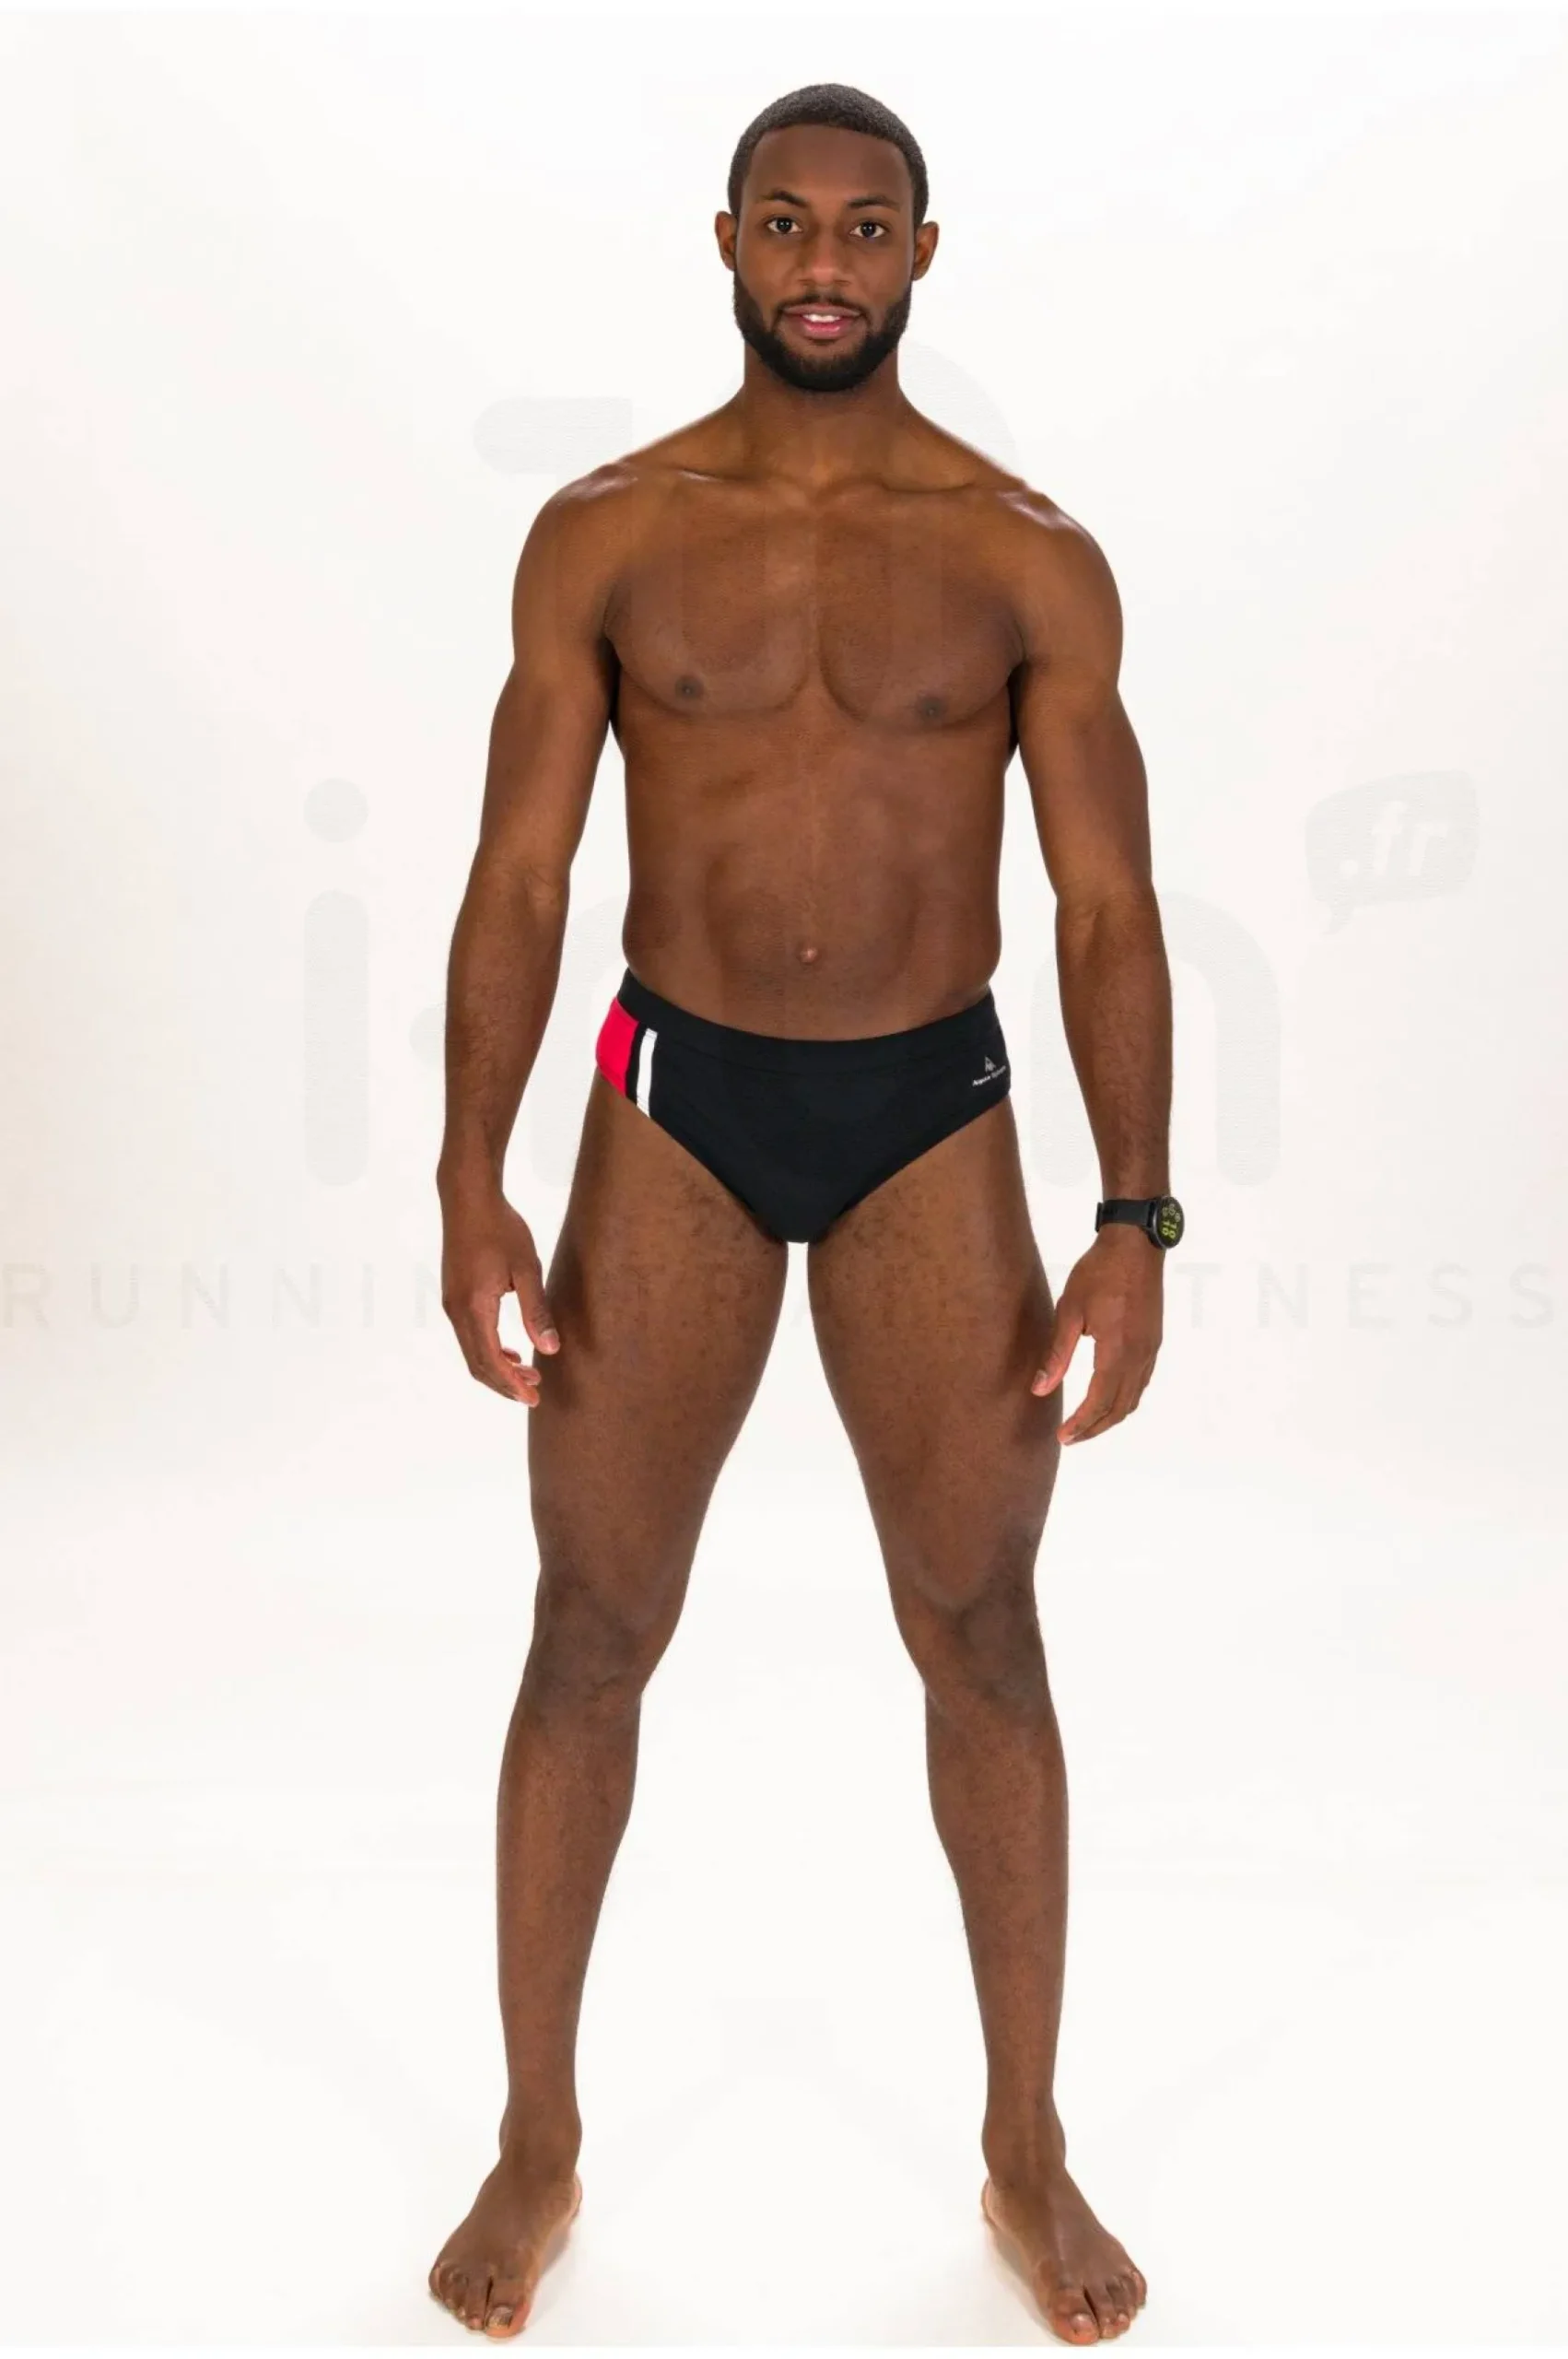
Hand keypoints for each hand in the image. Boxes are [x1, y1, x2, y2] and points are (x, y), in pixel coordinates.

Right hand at [439, 1185, 559, 1405]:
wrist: (468, 1198)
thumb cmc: (501, 1228)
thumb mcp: (527, 1269)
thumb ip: (536, 1311)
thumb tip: (550, 1349)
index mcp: (474, 1307)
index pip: (491, 1360)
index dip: (511, 1384)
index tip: (534, 1398)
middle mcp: (456, 1311)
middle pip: (477, 1363)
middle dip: (505, 1383)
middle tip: (534, 1394)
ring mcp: (451, 1303)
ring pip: (471, 1351)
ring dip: (498, 1367)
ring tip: (528, 1373)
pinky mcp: (454, 1295)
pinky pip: (469, 1335)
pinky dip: (488, 1350)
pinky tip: (511, 1349)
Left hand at [1030, 1226, 1162, 1444]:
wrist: (1135, 1244)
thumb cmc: (1099, 1272)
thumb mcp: (1070, 1311)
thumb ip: (1057, 1354)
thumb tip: (1039, 1389)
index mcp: (1117, 1351)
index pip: (1099, 1402)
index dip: (1081, 1424)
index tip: (1062, 1437)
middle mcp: (1139, 1356)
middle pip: (1119, 1408)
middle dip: (1094, 1427)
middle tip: (1070, 1437)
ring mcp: (1150, 1350)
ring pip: (1133, 1398)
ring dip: (1111, 1416)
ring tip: (1087, 1424)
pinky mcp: (1154, 1341)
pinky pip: (1141, 1382)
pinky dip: (1125, 1399)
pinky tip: (1109, 1398)